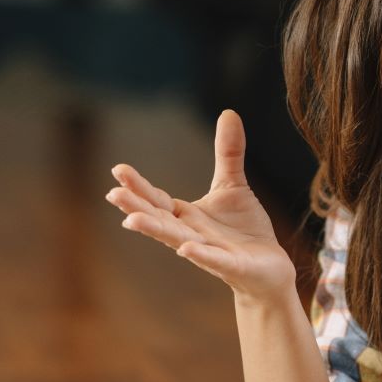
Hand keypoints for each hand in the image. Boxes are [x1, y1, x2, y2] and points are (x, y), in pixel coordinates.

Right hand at [105, 110, 295, 299]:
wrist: (269, 269)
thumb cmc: (244, 230)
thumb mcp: (233, 186)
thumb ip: (227, 153)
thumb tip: (228, 112)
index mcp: (186, 216)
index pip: (156, 199)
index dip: (138, 187)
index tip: (118, 170)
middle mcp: (191, 234)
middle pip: (159, 219)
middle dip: (136, 207)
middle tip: (113, 194)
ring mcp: (209, 253)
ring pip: (178, 241)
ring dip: (156, 231)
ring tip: (132, 221)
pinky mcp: (233, 267)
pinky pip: (214, 261)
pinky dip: (201, 255)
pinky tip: (186, 249)